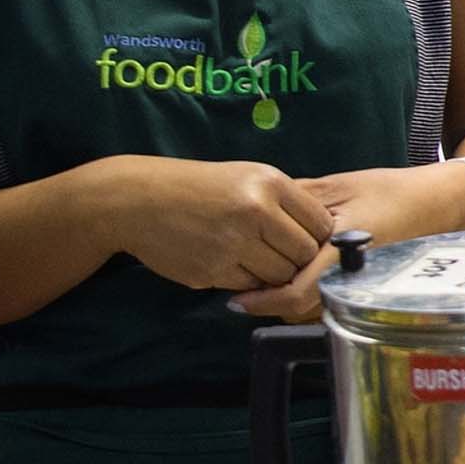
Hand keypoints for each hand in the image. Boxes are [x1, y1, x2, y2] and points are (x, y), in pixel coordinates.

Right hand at [105, 157, 333, 294]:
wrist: (137, 199)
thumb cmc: (200, 187)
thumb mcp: (248, 177)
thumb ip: (287, 202)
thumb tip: (327, 234)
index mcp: (270, 185)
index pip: (321, 224)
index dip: (319, 238)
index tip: (310, 241)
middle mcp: (255, 212)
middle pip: (305, 254)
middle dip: (300, 261)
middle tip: (286, 257)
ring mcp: (232, 243)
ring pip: (280, 276)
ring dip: (275, 275)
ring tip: (258, 260)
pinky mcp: (212, 270)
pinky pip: (250, 286)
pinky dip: (248, 282)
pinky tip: (234, 265)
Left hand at [228, 164, 464, 321]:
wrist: (440, 204)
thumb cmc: (391, 191)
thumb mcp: (339, 187)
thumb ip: (297, 202)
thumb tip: (254, 214)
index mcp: (341, 254)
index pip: (295, 295)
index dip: (261, 302)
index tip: (235, 300)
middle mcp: (352, 278)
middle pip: (299, 310)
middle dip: (269, 302)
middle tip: (243, 286)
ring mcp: (361, 286)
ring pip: (313, 310)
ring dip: (287, 301)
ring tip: (266, 281)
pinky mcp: (366, 286)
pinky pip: (329, 301)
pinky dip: (307, 295)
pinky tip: (297, 276)